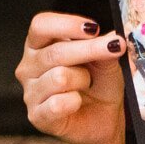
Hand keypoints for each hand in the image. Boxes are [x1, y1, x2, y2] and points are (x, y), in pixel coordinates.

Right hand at [16, 13, 126, 143]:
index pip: (41, 25)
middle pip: (54, 52)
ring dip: (82, 80)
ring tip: (87, 85)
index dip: (66, 25)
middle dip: (89, 50)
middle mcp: (29, 66)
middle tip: (115, 48)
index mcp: (40, 45)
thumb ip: (105, 48)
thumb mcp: (106, 61)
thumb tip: (112, 38)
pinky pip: (58, 103)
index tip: (93, 28)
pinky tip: (78, 102)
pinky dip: (75, 102)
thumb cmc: (99, 84)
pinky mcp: (37, 116)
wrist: (104, 118)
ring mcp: (30, 92)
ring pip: (59, 78)